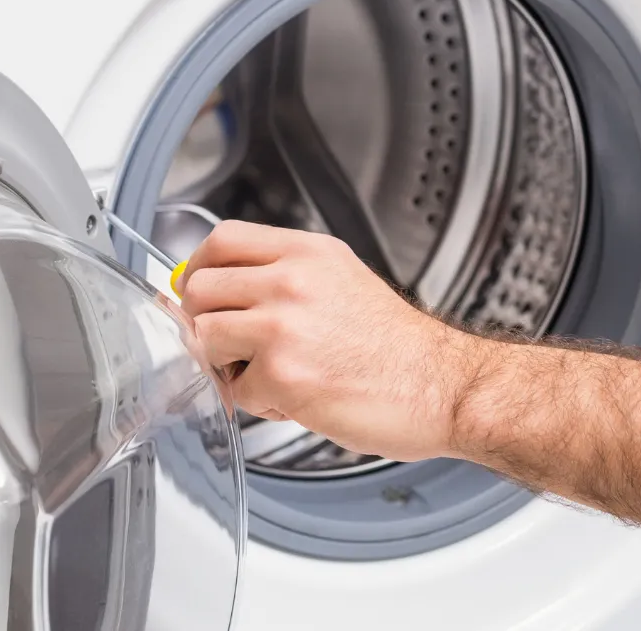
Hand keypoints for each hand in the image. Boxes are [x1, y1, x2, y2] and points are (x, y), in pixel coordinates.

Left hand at [175, 221, 482, 461]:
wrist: (441, 386)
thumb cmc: (399, 347)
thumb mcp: (344, 281)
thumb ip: (286, 277)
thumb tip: (224, 289)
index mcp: (309, 253)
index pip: (223, 239)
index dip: (199, 268)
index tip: (200, 291)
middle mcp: (292, 279)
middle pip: (199, 285)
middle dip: (204, 321)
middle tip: (230, 344)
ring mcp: (283, 325)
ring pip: (203, 334)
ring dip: (223, 363)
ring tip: (263, 373)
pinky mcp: (282, 374)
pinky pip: (233, 388)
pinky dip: (256, 402)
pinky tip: (292, 398)